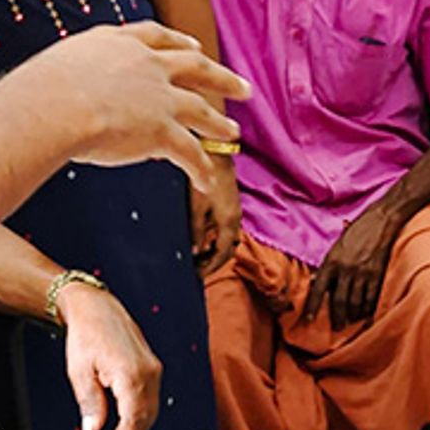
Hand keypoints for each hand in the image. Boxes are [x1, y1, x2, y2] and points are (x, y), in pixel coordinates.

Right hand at [10, 24, 246, 190]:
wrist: (53, 105)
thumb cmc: (38, 90)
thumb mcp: (57, 66)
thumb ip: (71, 74)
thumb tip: (60, 92)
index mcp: (119, 43)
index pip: (156, 36)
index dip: (178, 42)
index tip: (193, 44)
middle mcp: (146, 65)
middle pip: (194, 66)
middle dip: (220, 77)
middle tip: (242, 86)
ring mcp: (158, 97)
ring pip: (200, 110)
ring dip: (217, 124)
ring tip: (232, 133)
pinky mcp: (162, 131)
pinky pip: (189, 153)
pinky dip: (200, 170)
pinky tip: (208, 183)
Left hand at [55, 282, 162, 429]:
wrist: (96, 306)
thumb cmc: (86, 333)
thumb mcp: (79, 371)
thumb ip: (89, 403)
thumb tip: (93, 429)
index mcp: (130, 374)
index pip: (133, 420)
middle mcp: (148, 371)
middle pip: (145, 418)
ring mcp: (152, 368)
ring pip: (150, 410)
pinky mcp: (151, 366)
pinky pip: (150, 398)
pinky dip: (139, 415)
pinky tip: (124, 423)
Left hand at [188, 155, 240, 274]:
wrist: (216, 152)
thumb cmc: (204, 177)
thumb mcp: (196, 208)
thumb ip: (196, 232)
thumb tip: (194, 253)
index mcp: (229, 222)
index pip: (222, 254)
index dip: (210, 268)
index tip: (196, 277)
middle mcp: (235, 218)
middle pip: (228, 249)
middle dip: (213, 262)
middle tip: (196, 270)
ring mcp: (234, 210)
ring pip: (228, 239)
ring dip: (215, 250)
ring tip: (197, 258)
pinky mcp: (230, 203)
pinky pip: (225, 228)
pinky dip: (216, 238)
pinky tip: (202, 238)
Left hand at [303, 203, 402, 328]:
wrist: (380, 221)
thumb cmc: (356, 233)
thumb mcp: (335, 247)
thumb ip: (327, 266)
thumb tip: (313, 281)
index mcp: (331, 261)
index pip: (318, 289)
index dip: (312, 307)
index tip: (308, 320)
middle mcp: (345, 269)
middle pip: (339, 301)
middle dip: (337, 318)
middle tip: (336, 328)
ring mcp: (362, 273)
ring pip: (355, 303)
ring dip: (352, 316)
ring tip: (350, 323)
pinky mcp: (376, 274)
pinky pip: (371, 298)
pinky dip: (368, 310)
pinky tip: (366, 316)